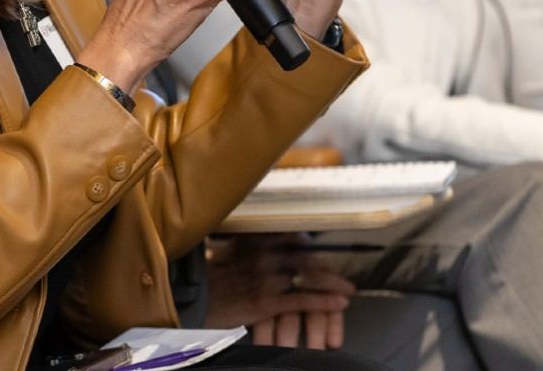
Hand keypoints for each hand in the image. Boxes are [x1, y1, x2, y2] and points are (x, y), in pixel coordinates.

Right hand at [205, 235, 353, 348]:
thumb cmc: (212, 278)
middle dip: (328, 268)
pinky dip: (324, 301)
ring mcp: (266, 277)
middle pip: (307, 258)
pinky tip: (339, 304)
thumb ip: (253, 243)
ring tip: (349, 291)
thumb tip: (274, 238)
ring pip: (308, 278)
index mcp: (257, 239)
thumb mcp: (232, 250)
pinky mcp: (265, 301)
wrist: (193, 300)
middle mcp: (264, 253)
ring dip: (333, 285)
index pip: (295, 239)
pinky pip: (301, 299)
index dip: (315, 249)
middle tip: (344, 276)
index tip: (327, 255)